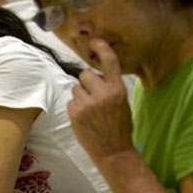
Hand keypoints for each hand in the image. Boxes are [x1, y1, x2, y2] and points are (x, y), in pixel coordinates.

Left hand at [67, 38, 133, 163]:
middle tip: (93, 95)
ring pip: (76, 87)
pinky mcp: (75, 112)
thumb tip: (95, 76)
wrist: (113, 150)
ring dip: (80, 95)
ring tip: (90, 109)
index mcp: (118, 89)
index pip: (110, 62)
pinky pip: (71, 101)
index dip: (102, 49)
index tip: (95, 41)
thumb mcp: (122, 102)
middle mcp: (102, 93)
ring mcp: (87, 103)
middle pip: (85, 74)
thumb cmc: (119, 126)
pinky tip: (84, 117)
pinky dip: (75, 107)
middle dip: (87, 82)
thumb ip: (110, 87)